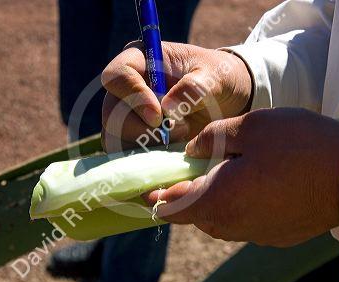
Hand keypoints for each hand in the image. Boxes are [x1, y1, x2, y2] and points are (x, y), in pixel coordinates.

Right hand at [101, 41, 251, 151]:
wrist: (226, 101)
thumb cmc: (218, 78)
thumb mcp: (216, 76)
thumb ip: (195, 86)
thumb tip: (167, 108)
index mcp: (139, 61)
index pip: (116, 75)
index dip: (132, 96)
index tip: (158, 117)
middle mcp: (126, 89)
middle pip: (111, 113)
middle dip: (141, 129)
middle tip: (173, 133)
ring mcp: (126, 116)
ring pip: (115, 138)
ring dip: (144, 147)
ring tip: (176, 142)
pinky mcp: (133, 140)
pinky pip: (126, 156)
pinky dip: (144, 163)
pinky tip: (168, 159)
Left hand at [143, 108, 338, 246]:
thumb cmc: (300, 147)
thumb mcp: (249, 127)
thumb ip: (210, 139)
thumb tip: (190, 151)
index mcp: (217, 200)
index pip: (171, 206)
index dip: (155, 195)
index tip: (145, 189)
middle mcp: (231, 225)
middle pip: (193, 213)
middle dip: (184, 193)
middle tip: (189, 169)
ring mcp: (254, 233)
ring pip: (217, 217)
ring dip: (211, 198)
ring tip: (221, 173)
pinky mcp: (274, 234)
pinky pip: (242, 220)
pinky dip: (235, 203)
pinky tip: (250, 184)